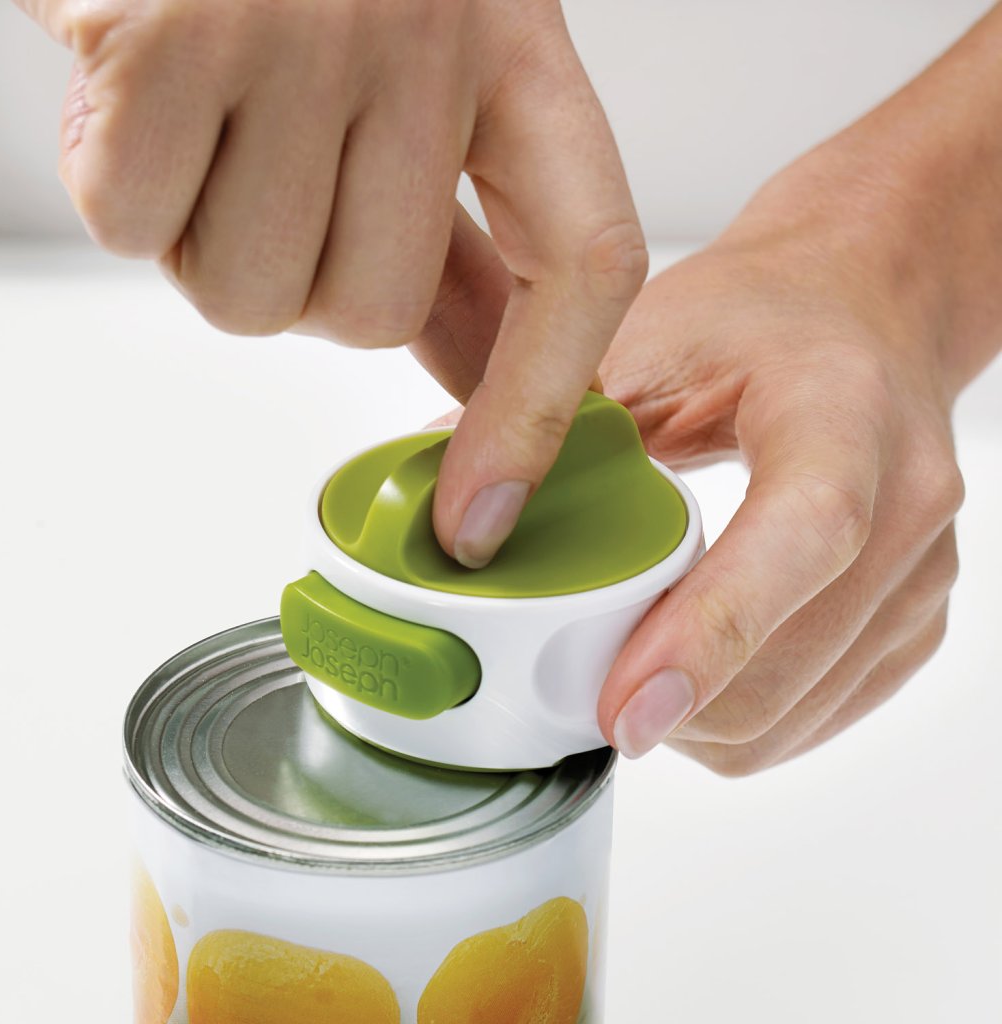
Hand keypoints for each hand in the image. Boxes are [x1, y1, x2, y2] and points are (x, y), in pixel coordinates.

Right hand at [19, 0, 646, 567]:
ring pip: (257, 297)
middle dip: (305, 286)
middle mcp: (426, 29)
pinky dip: (125, 194)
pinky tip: (137, 102)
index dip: (538, 410)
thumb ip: (458, 242)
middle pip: (372, 316)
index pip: (582, 264)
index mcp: (515, 43)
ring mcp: (299, 26)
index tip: (484, 521)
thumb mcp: (418, 86)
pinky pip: (140, 227)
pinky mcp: (167, 34)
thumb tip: (483, 391)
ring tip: (206, 128)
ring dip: (213, 245)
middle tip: (269, 176)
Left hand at [595, 182, 965, 773]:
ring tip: (629, 664)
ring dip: (694, 720)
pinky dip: (735, 719)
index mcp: (843, 414)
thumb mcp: (657, 336)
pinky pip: (814, 720)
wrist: (864, 319)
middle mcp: (908, 502)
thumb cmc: (768, 320)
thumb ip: (563, 419)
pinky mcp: (913, 622)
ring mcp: (921, 574)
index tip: (623, 710)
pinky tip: (689, 667)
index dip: (709, 636)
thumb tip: (454, 500)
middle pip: (788, 662)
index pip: (800, 538)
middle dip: (669, 702)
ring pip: (793, 715)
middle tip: (573, 677)